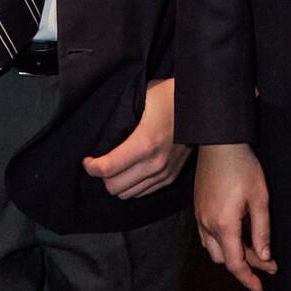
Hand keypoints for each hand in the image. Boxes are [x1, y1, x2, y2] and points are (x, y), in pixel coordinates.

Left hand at [84, 77, 190, 201]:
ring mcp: (164, 172)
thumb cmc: (170, 96)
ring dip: (117, 182)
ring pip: (128, 194)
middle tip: (101, 162)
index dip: (91, 167)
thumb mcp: (141, 98)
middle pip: (115, 187)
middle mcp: (155, 163)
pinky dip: (132, 185)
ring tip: (115, 167)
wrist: (202, 105)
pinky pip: (143, 192)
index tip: (87, 159)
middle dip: (103, 176)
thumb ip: (121, 116)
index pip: (107, 169)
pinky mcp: (171, 176)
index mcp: (144, 143)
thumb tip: (99, 127)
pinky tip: (130, 170)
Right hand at [193, 140, 274, 290]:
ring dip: (231, 253)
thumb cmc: (242, 167)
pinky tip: (236, 234)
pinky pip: (206, 235)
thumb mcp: (260, 199)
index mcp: (223, 225)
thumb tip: (265, 256)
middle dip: (244, 265)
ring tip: (253, 249)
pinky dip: (221, 242)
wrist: (219, 143)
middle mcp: (207, 224)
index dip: (248, 278)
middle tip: (267, 263)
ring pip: (213, 248)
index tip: (259, 288)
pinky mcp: (198, 208)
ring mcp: (199, 216)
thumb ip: (262, 231)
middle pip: (223, 259)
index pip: (235, 263)